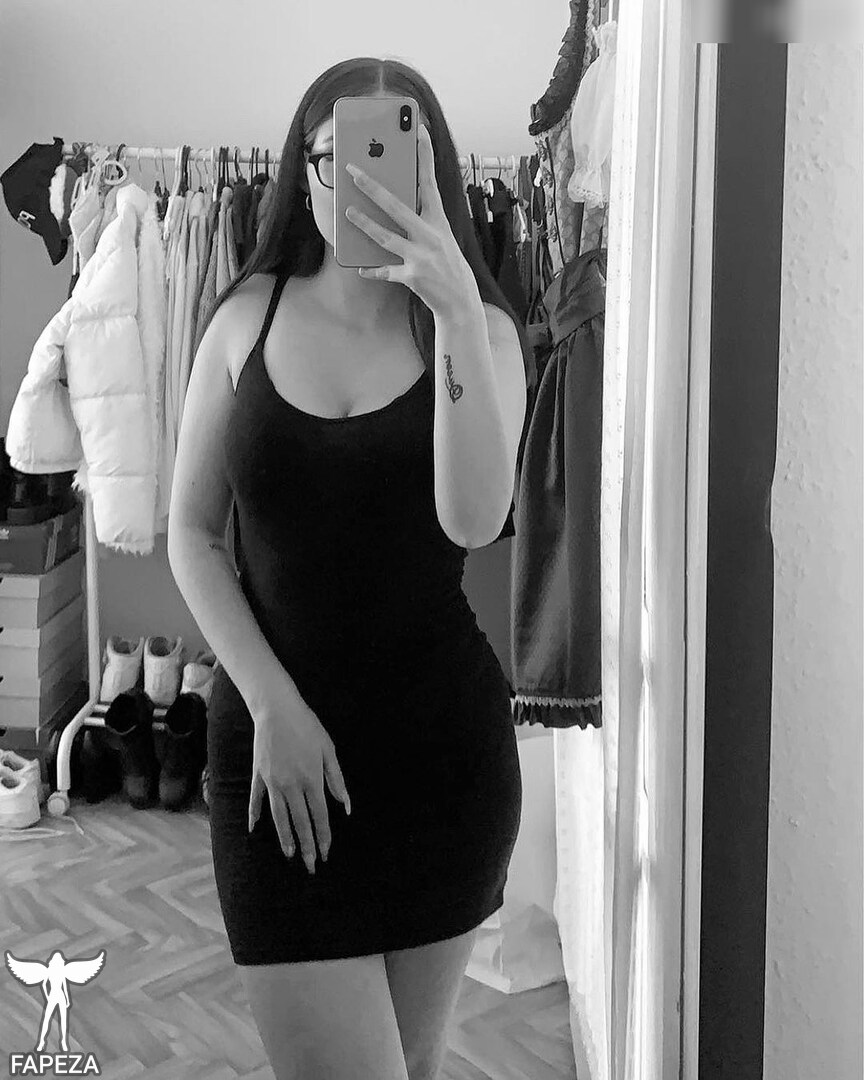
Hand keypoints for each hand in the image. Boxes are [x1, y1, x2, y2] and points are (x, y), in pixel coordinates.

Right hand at [247, 688, 350, 873]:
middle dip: (306, 845)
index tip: (325, 853)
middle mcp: (291, 786)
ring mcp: (272, 782)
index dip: (323, 836)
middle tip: (309, 866)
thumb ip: (336, 779)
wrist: (276, 709)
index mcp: (311, 780)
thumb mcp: (328, 749)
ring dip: (285, 837)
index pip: (319, 816)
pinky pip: (256, 799)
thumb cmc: (307, 727)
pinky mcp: (259, 775)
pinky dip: (255, 814)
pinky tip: (253, 828)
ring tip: (289, 854)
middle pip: (300, 822)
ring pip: (278, 817)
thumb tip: (345, 806)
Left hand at [344, 123, 477, 314]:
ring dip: (364, 224)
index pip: (429, 182)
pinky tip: (361, 268)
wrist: (461, 301)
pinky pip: (387, 272)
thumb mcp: (441, 237)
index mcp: (438, 221)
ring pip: (386, 237)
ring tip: (348, 212)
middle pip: (396, 206)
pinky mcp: (413, 277)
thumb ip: (421, 220)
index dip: (424, 156)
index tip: (418, 130)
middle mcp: (430, 235)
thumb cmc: (448, 265)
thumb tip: (395, 202)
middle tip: (352, 171)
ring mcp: (421, 256)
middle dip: (372, 187)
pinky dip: (374, 271)